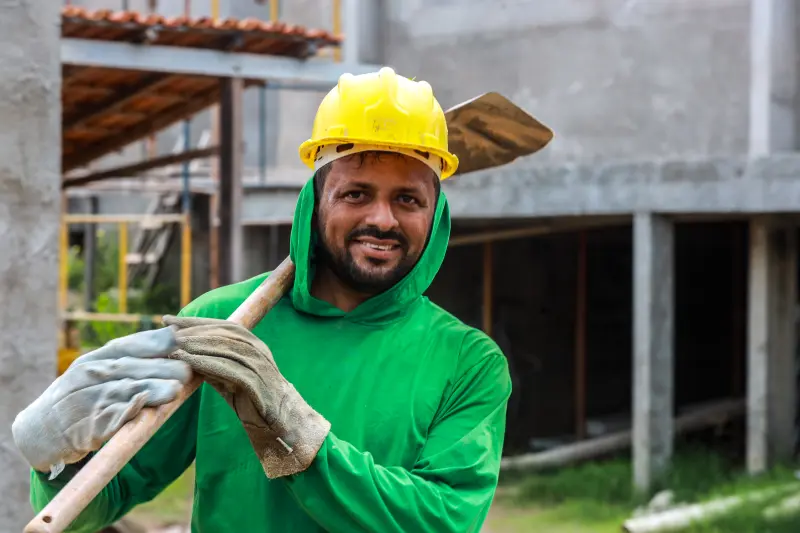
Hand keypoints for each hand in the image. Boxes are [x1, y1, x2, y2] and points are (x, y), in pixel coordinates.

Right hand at [11, 327, 190, 474]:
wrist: (38, 431)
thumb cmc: (80, 397)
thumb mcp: (99, 374)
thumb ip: (131, 363)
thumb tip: (175, 347)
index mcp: (95, 359)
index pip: (126, 346)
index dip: (153, 341)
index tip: (180, 336)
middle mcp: (87, 376)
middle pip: (128, 369)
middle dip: (159, 368)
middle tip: (188, 370)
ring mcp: (84, 402)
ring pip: (120, 393)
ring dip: (149, 391)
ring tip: (175, 391)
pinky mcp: (82, 429)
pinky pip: (105, 421)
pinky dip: (122, 415)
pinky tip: (139, 409)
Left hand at [163, 315, 330, 478]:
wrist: (283, 425)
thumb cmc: (256, 402)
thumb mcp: (231, 380)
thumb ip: (214, 367)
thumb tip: (187, 357)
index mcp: (254, 345)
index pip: (222, 326)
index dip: (194, 321)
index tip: (168, 320)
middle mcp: (258, 350)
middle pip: (223, 333)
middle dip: (193, 330)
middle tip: (166, 332)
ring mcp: (259, 366)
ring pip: (226, 348)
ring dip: (197, 345)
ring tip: (173, 346)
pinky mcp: (257, 384)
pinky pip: (229, 369)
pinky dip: (207, 363)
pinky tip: (189, 363)